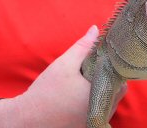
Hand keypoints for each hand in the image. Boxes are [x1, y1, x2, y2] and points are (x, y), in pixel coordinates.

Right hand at [0, 26, 126, 127]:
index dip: (113, 68)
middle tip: (94, 70)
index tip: (105, 61)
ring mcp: (95, 121)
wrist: (26, 120)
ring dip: (103, 91)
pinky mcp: (88, 127)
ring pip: (109, 102)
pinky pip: (100, 112)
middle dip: (108, 79)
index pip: (120, 78)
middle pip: (116, 91)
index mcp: (99, 94)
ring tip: (87, 83)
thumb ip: (83, 47)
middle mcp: (101, 111)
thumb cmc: (45, 92)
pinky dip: (95, 103)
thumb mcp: (64, 64)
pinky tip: (82, 96)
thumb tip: (96, 29)